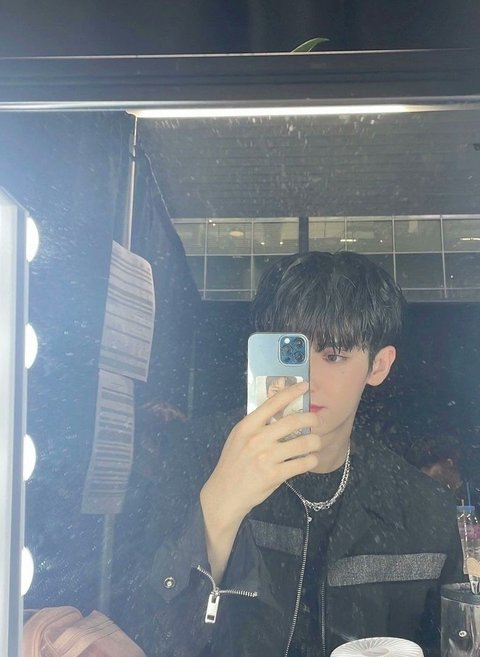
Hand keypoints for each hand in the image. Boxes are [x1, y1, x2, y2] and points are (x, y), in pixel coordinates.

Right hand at [202, 382, 321, 523]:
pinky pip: (301, 464)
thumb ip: (256, 425)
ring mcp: (266, 457)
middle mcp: (257, 439)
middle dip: (311, 418)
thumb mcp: (238, 438)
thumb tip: (279, 411)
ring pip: (302, 443)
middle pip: (293, 421)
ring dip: (315, 441)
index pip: (272, 403)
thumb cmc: (233, 464)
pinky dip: (311, 460)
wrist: (225, 494)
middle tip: (317, 420)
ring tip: (317, 442)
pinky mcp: (274, 475)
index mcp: (247, 426)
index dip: (291, 392)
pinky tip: (311, 459)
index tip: (304, 386)